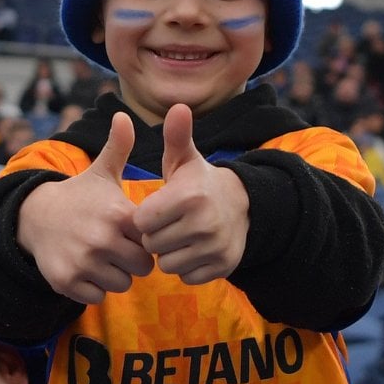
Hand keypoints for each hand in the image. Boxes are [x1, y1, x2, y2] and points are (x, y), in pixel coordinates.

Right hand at [16, 111, 152, 303]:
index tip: (130, 232)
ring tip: (102, 258)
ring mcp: (83, 263)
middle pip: (141, 268)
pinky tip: (86, 269)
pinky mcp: (67, 282)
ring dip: (115, 276)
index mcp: (117, 215)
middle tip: (118, 248)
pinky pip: (98, 297)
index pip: (152, 243)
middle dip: (133, 261)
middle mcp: (101, 240)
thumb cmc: (78, 196)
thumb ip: (119, 147)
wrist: (34, 216)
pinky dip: (94, 288)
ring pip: (121, 285)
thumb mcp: (100, 172)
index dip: (144, 239)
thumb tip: (124, 113)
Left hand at [134, 103, 249, 283]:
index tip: (156, 209)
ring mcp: (215, 247)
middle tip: (170, 224)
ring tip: (181, 236)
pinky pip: (186, 277)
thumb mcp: (186, 160)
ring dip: (170, 254)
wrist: (242, 206)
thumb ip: (176, 137)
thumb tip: (177, 106)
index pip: (141, 222)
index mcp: (188, 196)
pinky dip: (187, 267)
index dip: (145, 217)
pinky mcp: (222, 267)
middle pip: (152, 245)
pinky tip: (194, 249)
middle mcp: (203, 223)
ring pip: (168, 264)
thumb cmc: (200, 183)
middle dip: (156, 236)